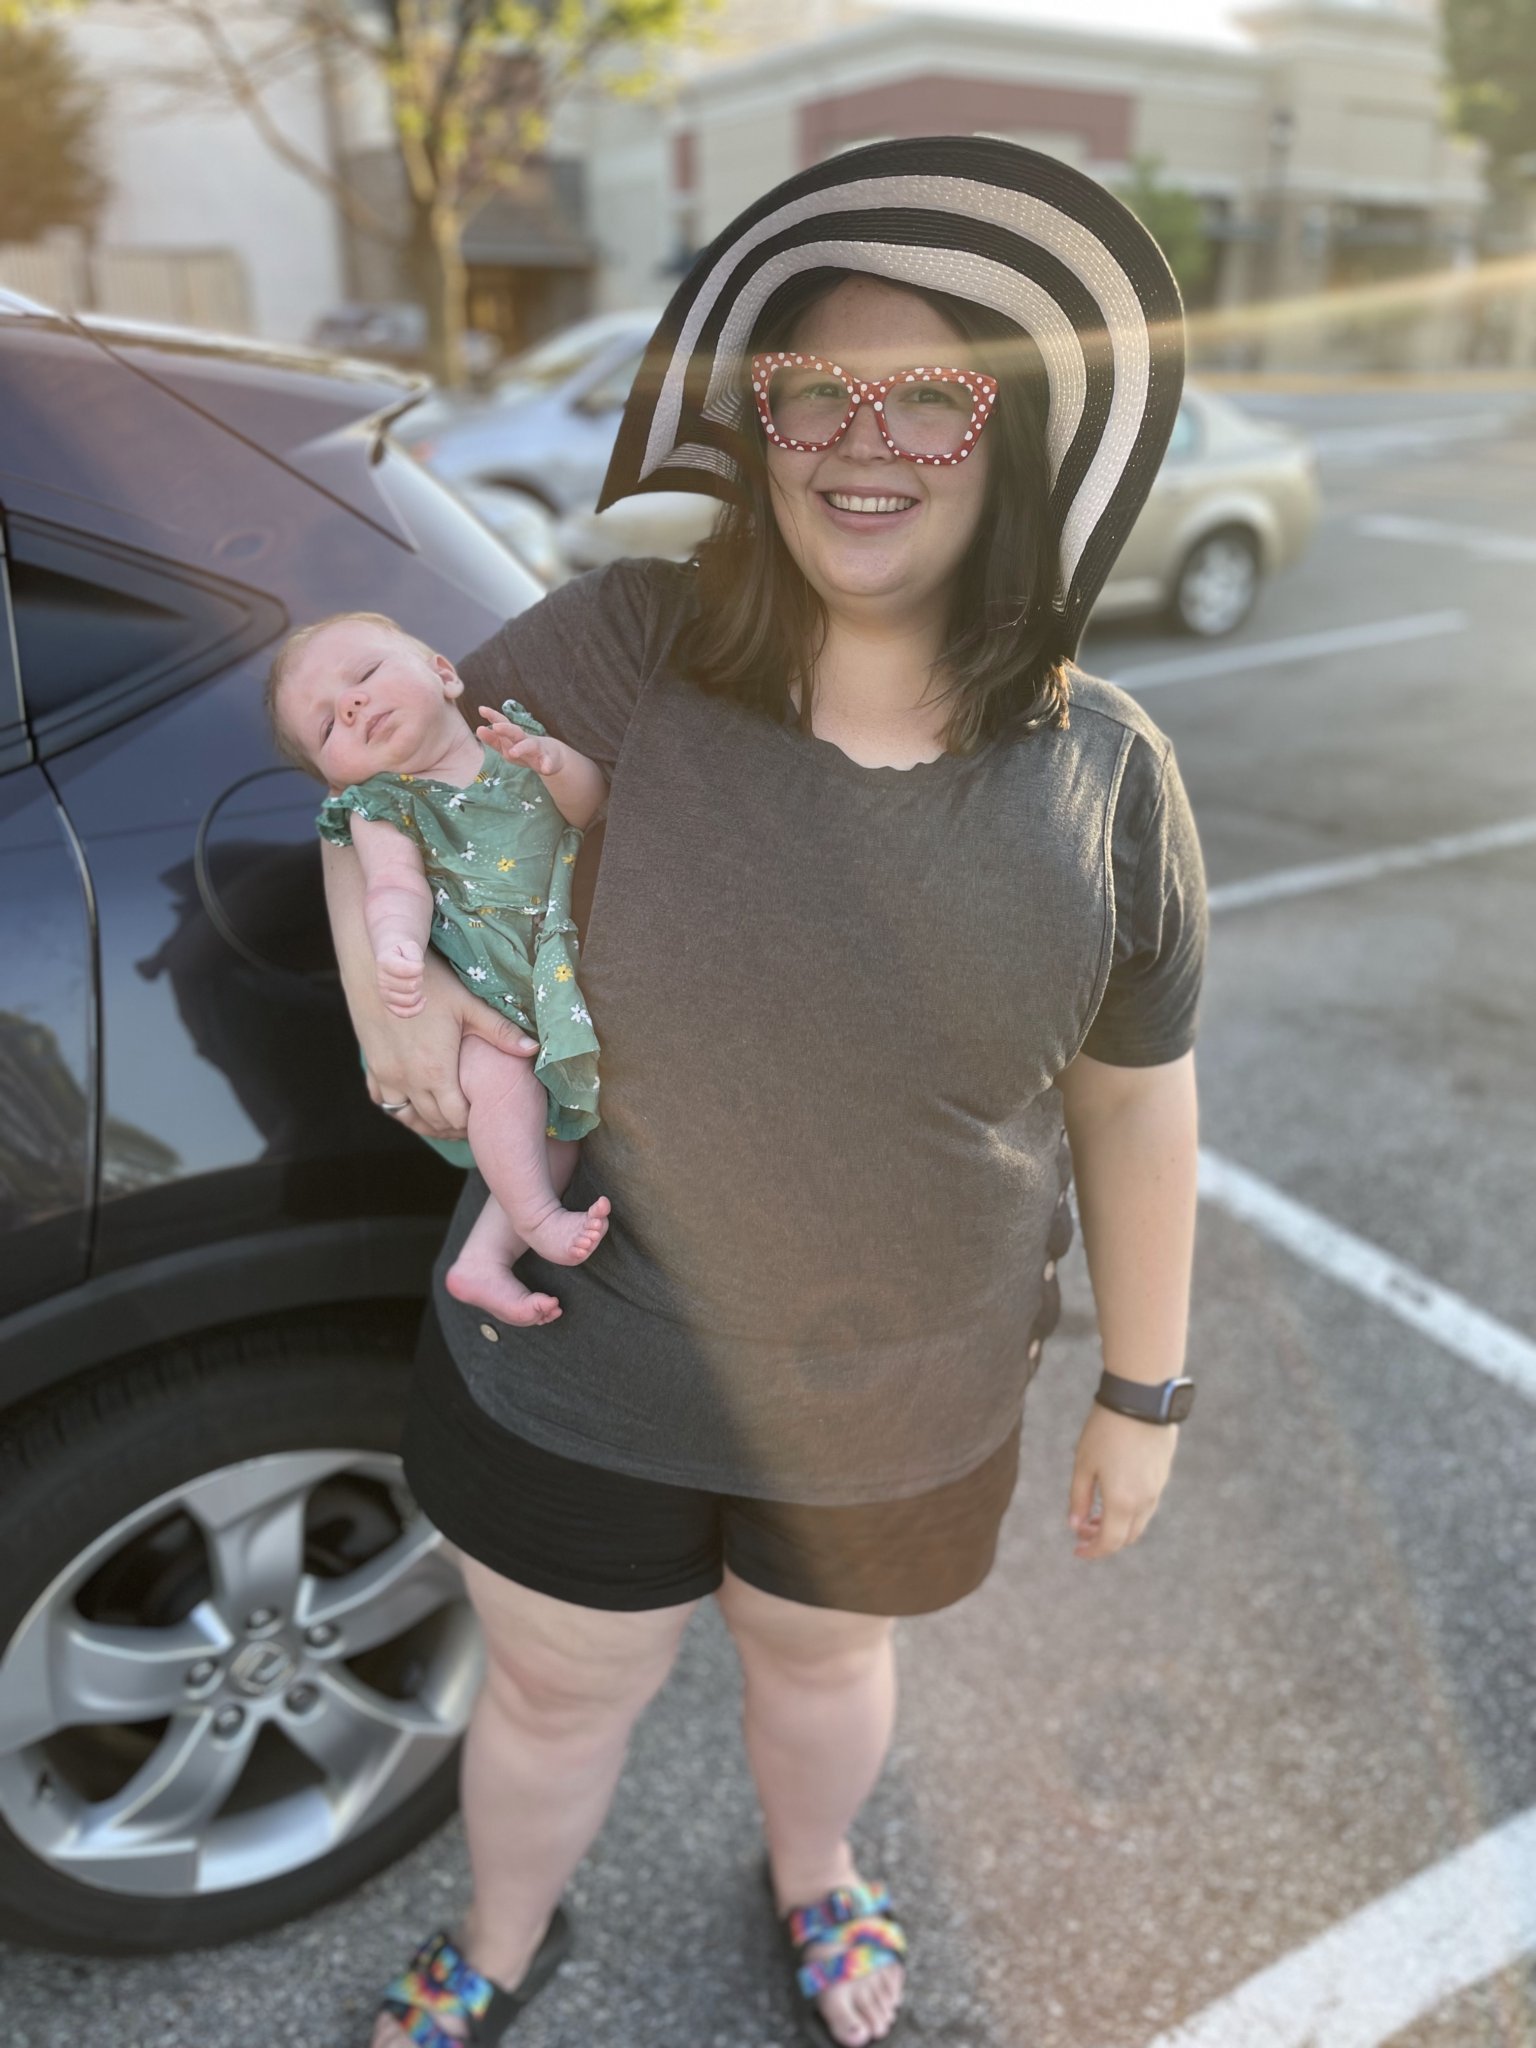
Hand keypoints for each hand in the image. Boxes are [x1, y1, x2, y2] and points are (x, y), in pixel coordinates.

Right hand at [361, 947, 536, 1138]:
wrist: (375, 965)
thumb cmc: (428, 982)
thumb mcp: (468, 1005)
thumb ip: (500, 1031)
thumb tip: (534, 1049)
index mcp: (435, 1071)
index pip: (457, 1117)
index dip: (473, 1122)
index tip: (485, 1115)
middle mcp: (408, 1080)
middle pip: (433, 1121)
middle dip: (453, 1124)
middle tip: (471, 1119)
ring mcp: (385, 1075)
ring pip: (405, 1116)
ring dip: (425, 1119)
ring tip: (444, 1113)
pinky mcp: (371, 1065)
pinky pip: (382, 1099)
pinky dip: (399, 1104)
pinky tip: (414, 1096)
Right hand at [377, 939, 424, 1016]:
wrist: (392, 957)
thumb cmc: (403, 953)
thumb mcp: (410, 946)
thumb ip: (414, 956)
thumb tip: (417, 972)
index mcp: (384, 962)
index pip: (408, 970)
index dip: (420, 967)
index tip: (418, 964)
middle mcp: (381, 979)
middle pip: (412, 986)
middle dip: (420, 978)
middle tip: (416, 973)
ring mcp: (383, 993)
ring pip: (411, 999)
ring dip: (419, 991)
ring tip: (415, 983)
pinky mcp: (388, 1004)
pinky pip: (404, 1013)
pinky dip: (417, 1008)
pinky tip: (423, 999)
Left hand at [477, 706, 561, 778]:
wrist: (553, 757)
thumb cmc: (526, 749)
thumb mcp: (508, 745)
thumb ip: (493, 739)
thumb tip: (478, 730)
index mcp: (514, 737)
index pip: (503, 724)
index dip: (493, 716)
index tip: (481, 709)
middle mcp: (525, 740)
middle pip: (515, 732)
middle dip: (506, 729)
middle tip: (496, 727)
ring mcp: (538, 750)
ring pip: (530, 746)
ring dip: (522, 748)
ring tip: (512, 752)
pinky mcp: (550, 761)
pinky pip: (548, 763)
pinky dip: (547, 765)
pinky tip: (545, 769)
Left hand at [1066, 1402, 1177, 1560]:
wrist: (1142, 1400)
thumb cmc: (1106, 1430)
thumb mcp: (1084, 1464)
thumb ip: (1079, 1498)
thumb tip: (1075, 1525)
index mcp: (1122, 1502)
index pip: (1109, 1542)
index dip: (1092, 1551)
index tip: (1076, 1550)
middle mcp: (1144, 1501)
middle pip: (1127, 1537)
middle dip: (1104, 1541)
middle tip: (1083, 1532)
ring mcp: (1157, 1488)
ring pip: (1139, 1522)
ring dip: (1118, 1526)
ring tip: (1095, 1514)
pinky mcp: (1163, 1475)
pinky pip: (1147, 1505)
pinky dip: (1130, 1512)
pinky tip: (1113, 1496)